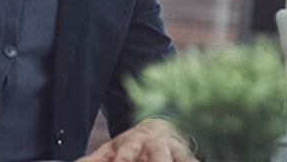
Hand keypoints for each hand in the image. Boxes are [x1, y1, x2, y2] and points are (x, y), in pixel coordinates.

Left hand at [77, 117, 195, 161]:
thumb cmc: (132, 143)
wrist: (161, 127)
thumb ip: (94, 159)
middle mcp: (157, 145)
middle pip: (159, 156)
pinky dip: (192, 161)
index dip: (125, 158)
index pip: (129, 152)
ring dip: (179, 160)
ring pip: (180, 157)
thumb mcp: (111, 148)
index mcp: (135, 142)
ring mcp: (174, 150)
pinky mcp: (187, 156)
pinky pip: (191, 160)